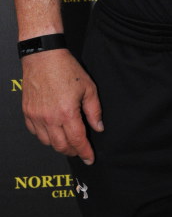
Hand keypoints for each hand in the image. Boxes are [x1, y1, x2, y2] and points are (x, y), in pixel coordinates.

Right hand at [21, 48, 103, 162]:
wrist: (43, 57)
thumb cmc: (67, 69)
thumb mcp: (88, 88)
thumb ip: (94, 110)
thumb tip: (98, 127)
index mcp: (67, 113)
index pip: (77, 141)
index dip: (85, 152)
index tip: (90, 159)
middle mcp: (49, 118)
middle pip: (61, 146)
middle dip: (72, 151)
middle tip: (80, 150)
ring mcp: (36, 116)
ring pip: (47, 142)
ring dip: (58, 145)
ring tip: (67, 140)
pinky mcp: (27, 112)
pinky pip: (35, 132)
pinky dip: (45, 136)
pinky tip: (52, 130)